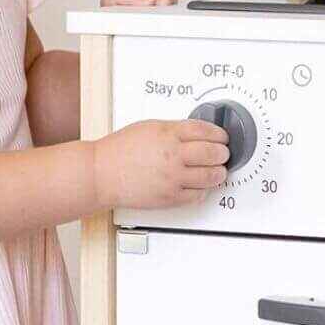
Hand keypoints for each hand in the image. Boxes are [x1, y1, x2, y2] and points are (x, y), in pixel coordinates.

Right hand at [92, 118, 228, 208]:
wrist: (102, 173)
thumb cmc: (119, 150)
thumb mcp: (149, 127)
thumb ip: (175, 130)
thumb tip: (196, 134)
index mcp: (169, 134)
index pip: (207, 131)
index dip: (219, 134)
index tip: (222, 137)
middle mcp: (173, 156)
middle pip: (214, 153)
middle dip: (223, 153)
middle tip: (222, 153)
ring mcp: (173, 178)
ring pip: (212, 176)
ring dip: (218, 173)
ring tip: (215, 170)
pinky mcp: (170, 197)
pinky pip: (198, 195)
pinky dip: (204, 189)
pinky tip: (200, 184)